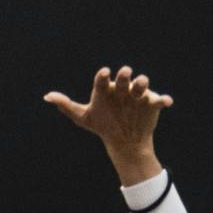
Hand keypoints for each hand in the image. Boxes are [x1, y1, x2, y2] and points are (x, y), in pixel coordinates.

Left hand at [43, 66, 170, 184]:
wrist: (122, 140)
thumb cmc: (102, 123)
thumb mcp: (83, 117)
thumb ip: (66, 105)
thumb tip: (47, 96)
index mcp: (106, 90)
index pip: (102, 80)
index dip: (102, 76)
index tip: (103, 73)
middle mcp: (122, 89)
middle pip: (124, 78)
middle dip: (124, 75)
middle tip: (124, 73)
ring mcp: (138, 95)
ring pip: (142, 84)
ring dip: (142, 83)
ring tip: (140, 84)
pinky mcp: (152, 103)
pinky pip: (160, 100)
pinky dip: (164, 99)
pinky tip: (166, 101)